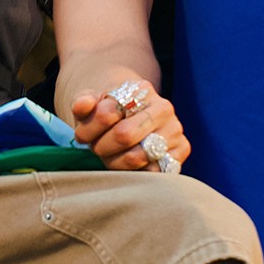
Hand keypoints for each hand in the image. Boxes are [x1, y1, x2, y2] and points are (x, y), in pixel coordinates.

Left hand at [70, 83, 190, 173]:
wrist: (134, 115)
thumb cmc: (109, 111)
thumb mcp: (92, 101)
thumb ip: (82, 102)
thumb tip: (82, 105)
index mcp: (140, 89)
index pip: (105, 114)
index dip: (86, 130)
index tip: (81, 135)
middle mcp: (162, 107)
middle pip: (123, 136)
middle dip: (102, 147)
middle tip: (97, 148)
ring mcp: (174, 129)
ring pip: (136, 158)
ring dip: (115, 162)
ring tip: (111, 155)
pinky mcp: (182, 150)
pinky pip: (153, 173)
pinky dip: (135, 173)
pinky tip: (128, 164)